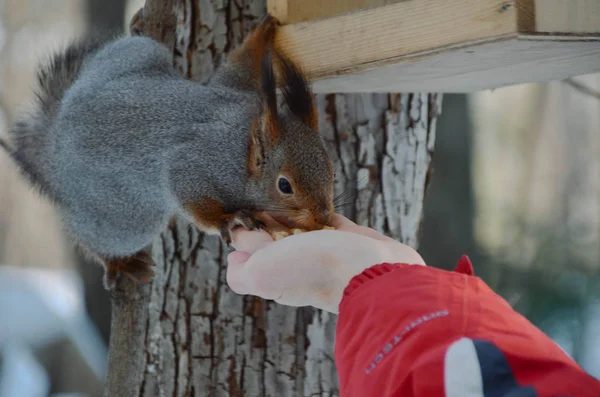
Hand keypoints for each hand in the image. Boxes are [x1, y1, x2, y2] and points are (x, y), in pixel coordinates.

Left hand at [226, 213, 424, 312]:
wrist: (372, 269)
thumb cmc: (315, 270)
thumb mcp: (262, 274)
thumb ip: (241, 273)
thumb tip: (233, 259)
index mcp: (276, 274)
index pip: (250, 254)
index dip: (243, 232)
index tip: (241, 212)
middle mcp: (298, 265)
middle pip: (275, 240)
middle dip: (267, 220)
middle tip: (260, 194)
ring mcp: (326, 251)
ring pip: (303, 229)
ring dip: (293, 213)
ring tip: (282, 192)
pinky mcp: (350, 238)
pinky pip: (330, 221)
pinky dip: (321, 211)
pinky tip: (314, 199)